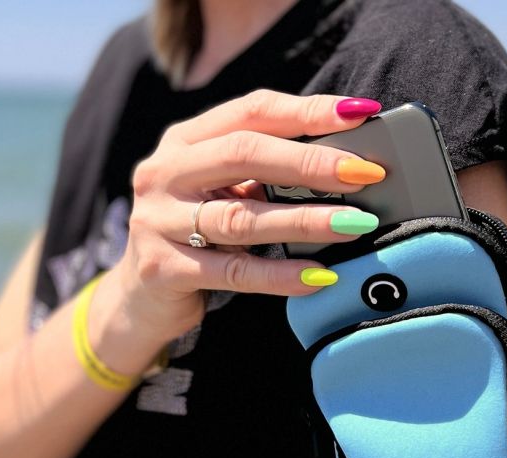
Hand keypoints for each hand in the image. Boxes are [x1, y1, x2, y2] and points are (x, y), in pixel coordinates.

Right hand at [114, 90, 385, 343]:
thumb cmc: (195, 238)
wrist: (141, 296)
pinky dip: (281, 276)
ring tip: (353, 224)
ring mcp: (157, 220)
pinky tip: (319, 276)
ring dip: (305, 220)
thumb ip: (262, 177)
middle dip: (312, 163)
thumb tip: (343, 170)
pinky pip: (234, 272)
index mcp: (184, 142)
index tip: (358, 115)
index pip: (251, 112)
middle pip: (244, 155)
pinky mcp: (162, 269)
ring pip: (242, 217)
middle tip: (365, 174)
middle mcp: (164, 173)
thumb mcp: (221, 195)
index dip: (306, 111)